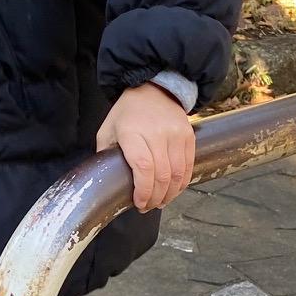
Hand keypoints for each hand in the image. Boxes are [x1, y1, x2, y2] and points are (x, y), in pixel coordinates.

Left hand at [97, 83, 195, 212]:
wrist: (154, 89)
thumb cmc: (127, 113)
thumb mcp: (108, 130)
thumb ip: (106, 154)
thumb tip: (106, 180)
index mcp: (132, 132)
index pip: (143, 167)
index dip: (143, 191)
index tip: (139, 203)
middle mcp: (157, 133)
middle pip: (161, 175)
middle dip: (155, 197)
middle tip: (147, 207)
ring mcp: (176, 134)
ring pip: (177, 174)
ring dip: (169, 194)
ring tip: (160, 202)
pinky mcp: (189, 136)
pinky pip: (188, 166)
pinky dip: (182, 183)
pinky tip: (173, 191)